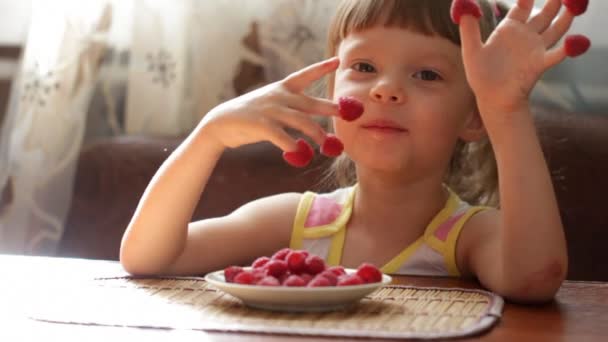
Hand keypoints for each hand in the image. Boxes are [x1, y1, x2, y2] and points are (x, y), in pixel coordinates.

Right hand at [200, 57, 339, 151]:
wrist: (220, 124)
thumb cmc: (251, 117)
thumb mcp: (271, 105)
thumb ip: (292, 112)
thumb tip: (315, 129)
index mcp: (281, 88)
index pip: (305, 75)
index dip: (321, 68)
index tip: (338, 60)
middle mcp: (278, 96)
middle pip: (311, 103)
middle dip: (330, 108)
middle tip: (346, 112)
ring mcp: (270, 110)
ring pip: (303, 123)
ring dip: (318, 135)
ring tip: (328, 146)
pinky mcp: (262, 126)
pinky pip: (284, 138)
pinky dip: (295, 147)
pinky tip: (300, 155)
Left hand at [459, 0, 581, 115]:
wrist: (492, 99)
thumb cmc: (482, 76)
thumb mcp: (471, 50)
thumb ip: (469, 29)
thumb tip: (464, 6)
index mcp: (510, 29)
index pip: (523, 5)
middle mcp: (526, 36)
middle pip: (545, 13)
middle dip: (554, 1)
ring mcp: (536, 49)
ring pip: (558, 28)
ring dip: (567, 15)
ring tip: (575, 2)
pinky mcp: (540, 64)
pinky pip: (558, 54)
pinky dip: (569, 47)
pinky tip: (574, 40)